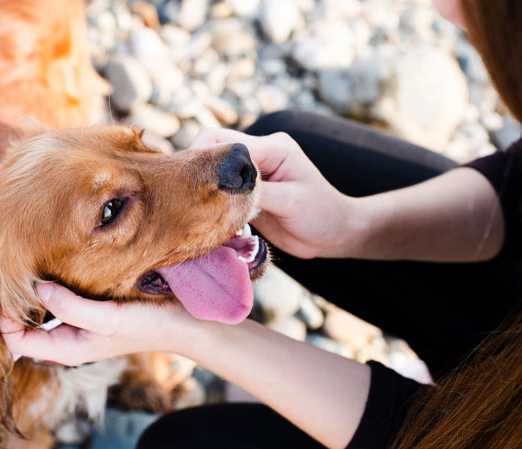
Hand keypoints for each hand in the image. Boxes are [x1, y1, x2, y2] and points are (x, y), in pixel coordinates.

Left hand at [0, 283, 193, 365]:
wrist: (181, 322)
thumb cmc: (146, 325)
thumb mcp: (107, 319)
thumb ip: (70, 308)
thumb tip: (38, 288)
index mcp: (66, 349)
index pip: (16, 341)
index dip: (3, 319)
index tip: (2, 288)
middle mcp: (68, 336)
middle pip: (24, 324)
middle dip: (12, 303)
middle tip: (6, 271)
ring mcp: (79, 321)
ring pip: (41, 308)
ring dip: (32, 290)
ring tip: (26, 264)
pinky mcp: (91, 306)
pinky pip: (60, 296)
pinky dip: (52, 284)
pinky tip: (54, 264)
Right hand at [192, 128, 356, 258]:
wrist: (334, 234)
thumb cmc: (321, 216)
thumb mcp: (290, 202)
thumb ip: (256, 191)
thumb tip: (222, 187)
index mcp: (273, 146)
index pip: (225, 141)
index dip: (205, 159)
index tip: (191, 184)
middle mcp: (260, 152)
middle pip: (213, 146)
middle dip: (198, 167)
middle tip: (187, 195)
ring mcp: (252, 170)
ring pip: (213, 166)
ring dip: (202, 182)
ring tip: (193, 205)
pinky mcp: (247, 189)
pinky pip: (219, 186)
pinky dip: (210, 196)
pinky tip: (206, 212)